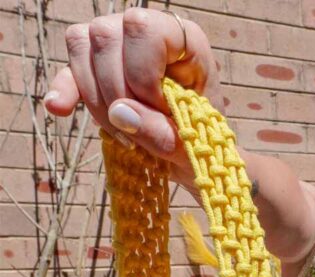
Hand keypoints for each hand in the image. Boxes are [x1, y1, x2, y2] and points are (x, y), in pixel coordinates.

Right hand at [44, 8, 223, 187]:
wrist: (190, 154)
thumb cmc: (199, 142)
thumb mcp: (191, 145)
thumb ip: (163, 133)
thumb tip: (120, 113)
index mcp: (182, 39)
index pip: (143, 29)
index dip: (142, 75)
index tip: (159, 111)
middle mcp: (146, 29)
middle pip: (105, 35)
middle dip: (115, 92)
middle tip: (139, 131)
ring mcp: (118, 45)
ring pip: (81, 45)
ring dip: (95, 98)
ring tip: (122, 136)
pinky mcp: (96, 68)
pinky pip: (69, 69)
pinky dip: (65, 91)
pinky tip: (60, 109)